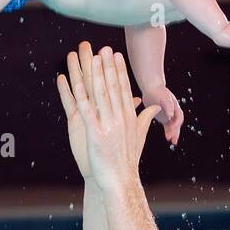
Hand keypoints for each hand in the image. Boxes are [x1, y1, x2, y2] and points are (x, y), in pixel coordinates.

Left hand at [64, 42, 160, 192]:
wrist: (121, 180)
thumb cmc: (127, 161)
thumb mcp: (138, 137)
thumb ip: (145, 120)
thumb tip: (155, 108)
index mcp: (129, 118)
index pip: (124, 89)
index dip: (118, 71)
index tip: (115, 56)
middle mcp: (121, 118)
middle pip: (113, 87)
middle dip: (107, 66)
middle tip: (103, 48)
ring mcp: (108, 125)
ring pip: (100, 95)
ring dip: (95, 75)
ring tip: (91, 58)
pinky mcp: (96, 133)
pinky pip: (86, 110)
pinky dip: (80, 95)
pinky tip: (75, 83)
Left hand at [141, 85, 183, 145]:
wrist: (152, 88)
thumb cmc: (157, 91)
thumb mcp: (163, 96)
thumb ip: (168, 105)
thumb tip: (170, 115)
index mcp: (175, 106)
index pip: (179, 117)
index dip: (176, 123)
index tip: (171, 128)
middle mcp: (174, 111)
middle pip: (177, 123)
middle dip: (175, 131)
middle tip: (172, 139)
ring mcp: (169, 115)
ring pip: (173, 126)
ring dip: (174, 133)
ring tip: (173, 141)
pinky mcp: (164, 118)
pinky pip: (168, 126)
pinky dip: (168, 132)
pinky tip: (167, 137)